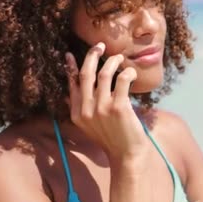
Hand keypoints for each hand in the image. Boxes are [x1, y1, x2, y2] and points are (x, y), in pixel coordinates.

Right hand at [65, 42, 151, 166]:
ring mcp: (102, 108)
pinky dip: (128, 73)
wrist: (127, 156)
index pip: (73, 84)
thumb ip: (83, 109)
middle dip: (92, 56)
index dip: (72, 68)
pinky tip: (132, 73)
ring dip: (113, 62)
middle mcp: (86, 110)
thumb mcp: (90, 126)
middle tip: (100, 46)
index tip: (70, 55)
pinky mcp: (119, 107)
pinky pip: (122, 80)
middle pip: (86, 74)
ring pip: (105, 73)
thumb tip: (72, 92)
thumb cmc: (112, 139)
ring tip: (119, 59)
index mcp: (77, 114)